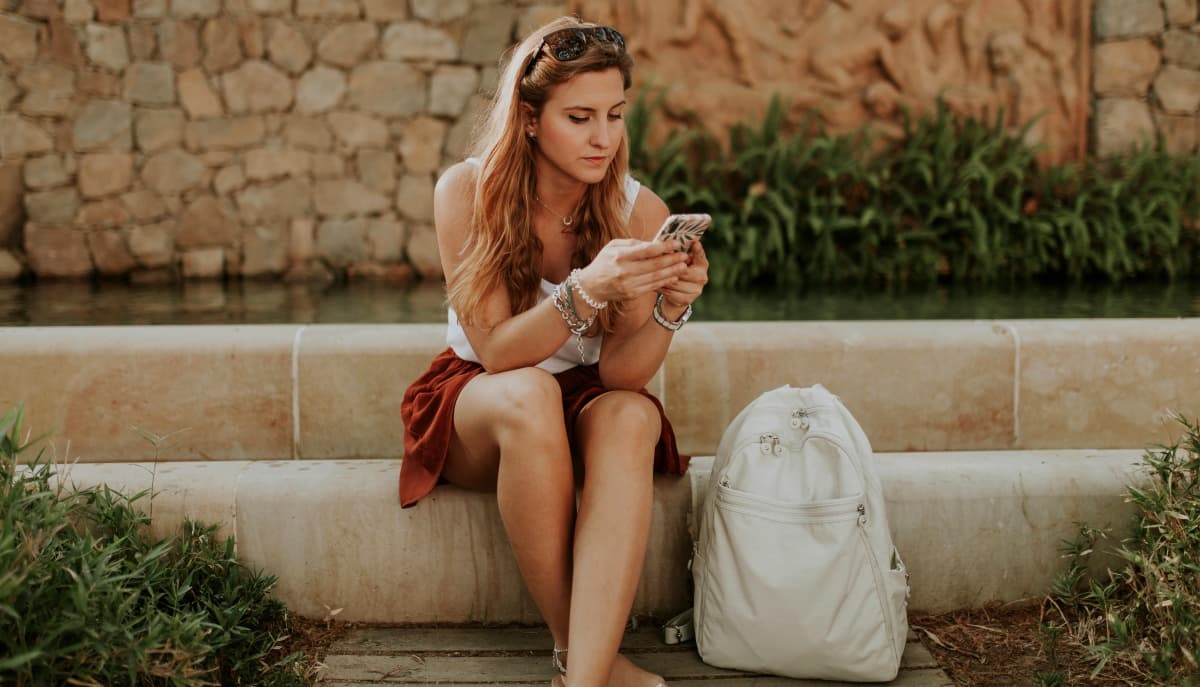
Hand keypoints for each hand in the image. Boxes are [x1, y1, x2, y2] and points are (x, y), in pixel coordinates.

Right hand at [575, 239, 690, 303]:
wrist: (591, 287)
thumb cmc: (604, 262)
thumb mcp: (613, 246)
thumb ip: (633, 243)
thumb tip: (654, 242)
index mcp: (620, 256)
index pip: (647, 250)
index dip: (664, 247)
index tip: (676, 244)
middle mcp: (625, 271)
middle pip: (655, 265)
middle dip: (673, 259)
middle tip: (685, 255)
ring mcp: (629, 284)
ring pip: (656, 277)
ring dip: (672, 271)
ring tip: (683, 266)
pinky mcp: (632, 294)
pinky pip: (652, 287)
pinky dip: (664, 281)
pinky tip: (673, 276)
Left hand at [658, 242, 707, 311]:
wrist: (676, 294)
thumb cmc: (676, 271)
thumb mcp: (678, 260)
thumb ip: (678, 252)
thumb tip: (668, 242)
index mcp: (702, 264)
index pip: (701, 256)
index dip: (698, 250)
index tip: (694, 243)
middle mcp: (702, 277)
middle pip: (684, 271)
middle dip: (670, 267)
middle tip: (657, 263)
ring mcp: (697, 290)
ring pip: (676, 283)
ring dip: (663, 279)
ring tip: (652, 274)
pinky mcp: (688, 299)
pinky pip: (672, 293)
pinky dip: (663, 288)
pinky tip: (656, 285)